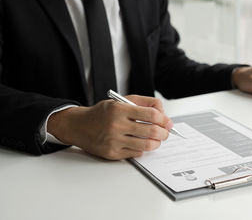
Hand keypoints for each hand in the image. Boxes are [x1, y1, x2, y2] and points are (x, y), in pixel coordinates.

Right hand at [47, 95, 172, 159]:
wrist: (79, 126)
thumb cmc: (103, 113)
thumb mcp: (121, 101)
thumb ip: (143, 103)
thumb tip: (162, 113)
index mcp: (120, 109)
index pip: (151, 115)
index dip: (164, 119)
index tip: (168, 122)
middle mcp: (116, 125)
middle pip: (152, 131)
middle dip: (164, 133)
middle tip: (166, 133)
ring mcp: (114, 141)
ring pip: (146, 145)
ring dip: (156, 143)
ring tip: (156, 139)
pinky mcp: (112, 153)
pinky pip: (136, 153)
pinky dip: (142, 149)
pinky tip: (140, 143)